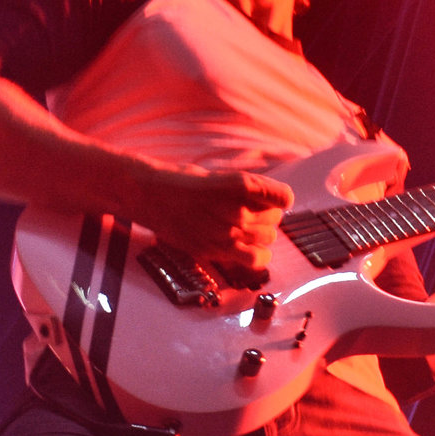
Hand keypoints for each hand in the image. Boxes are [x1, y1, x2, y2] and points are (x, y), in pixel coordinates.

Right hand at [128, 162, 293, 277]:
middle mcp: (236, 210)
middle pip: (275, 219)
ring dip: (261, 234)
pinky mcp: (217, 250)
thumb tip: (275, 204)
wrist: (150, 195)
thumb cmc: (184, 182)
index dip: (280, 197)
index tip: (275, 198)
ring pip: (268, 238)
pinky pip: (254, 259)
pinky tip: (247, 247)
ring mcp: (227, 233)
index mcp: (240, 184)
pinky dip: (258, 255)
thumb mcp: (221, 176)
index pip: (284, 197)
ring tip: (244, 227)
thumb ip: (249, 190)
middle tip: (251, 211)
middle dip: (268, 215)